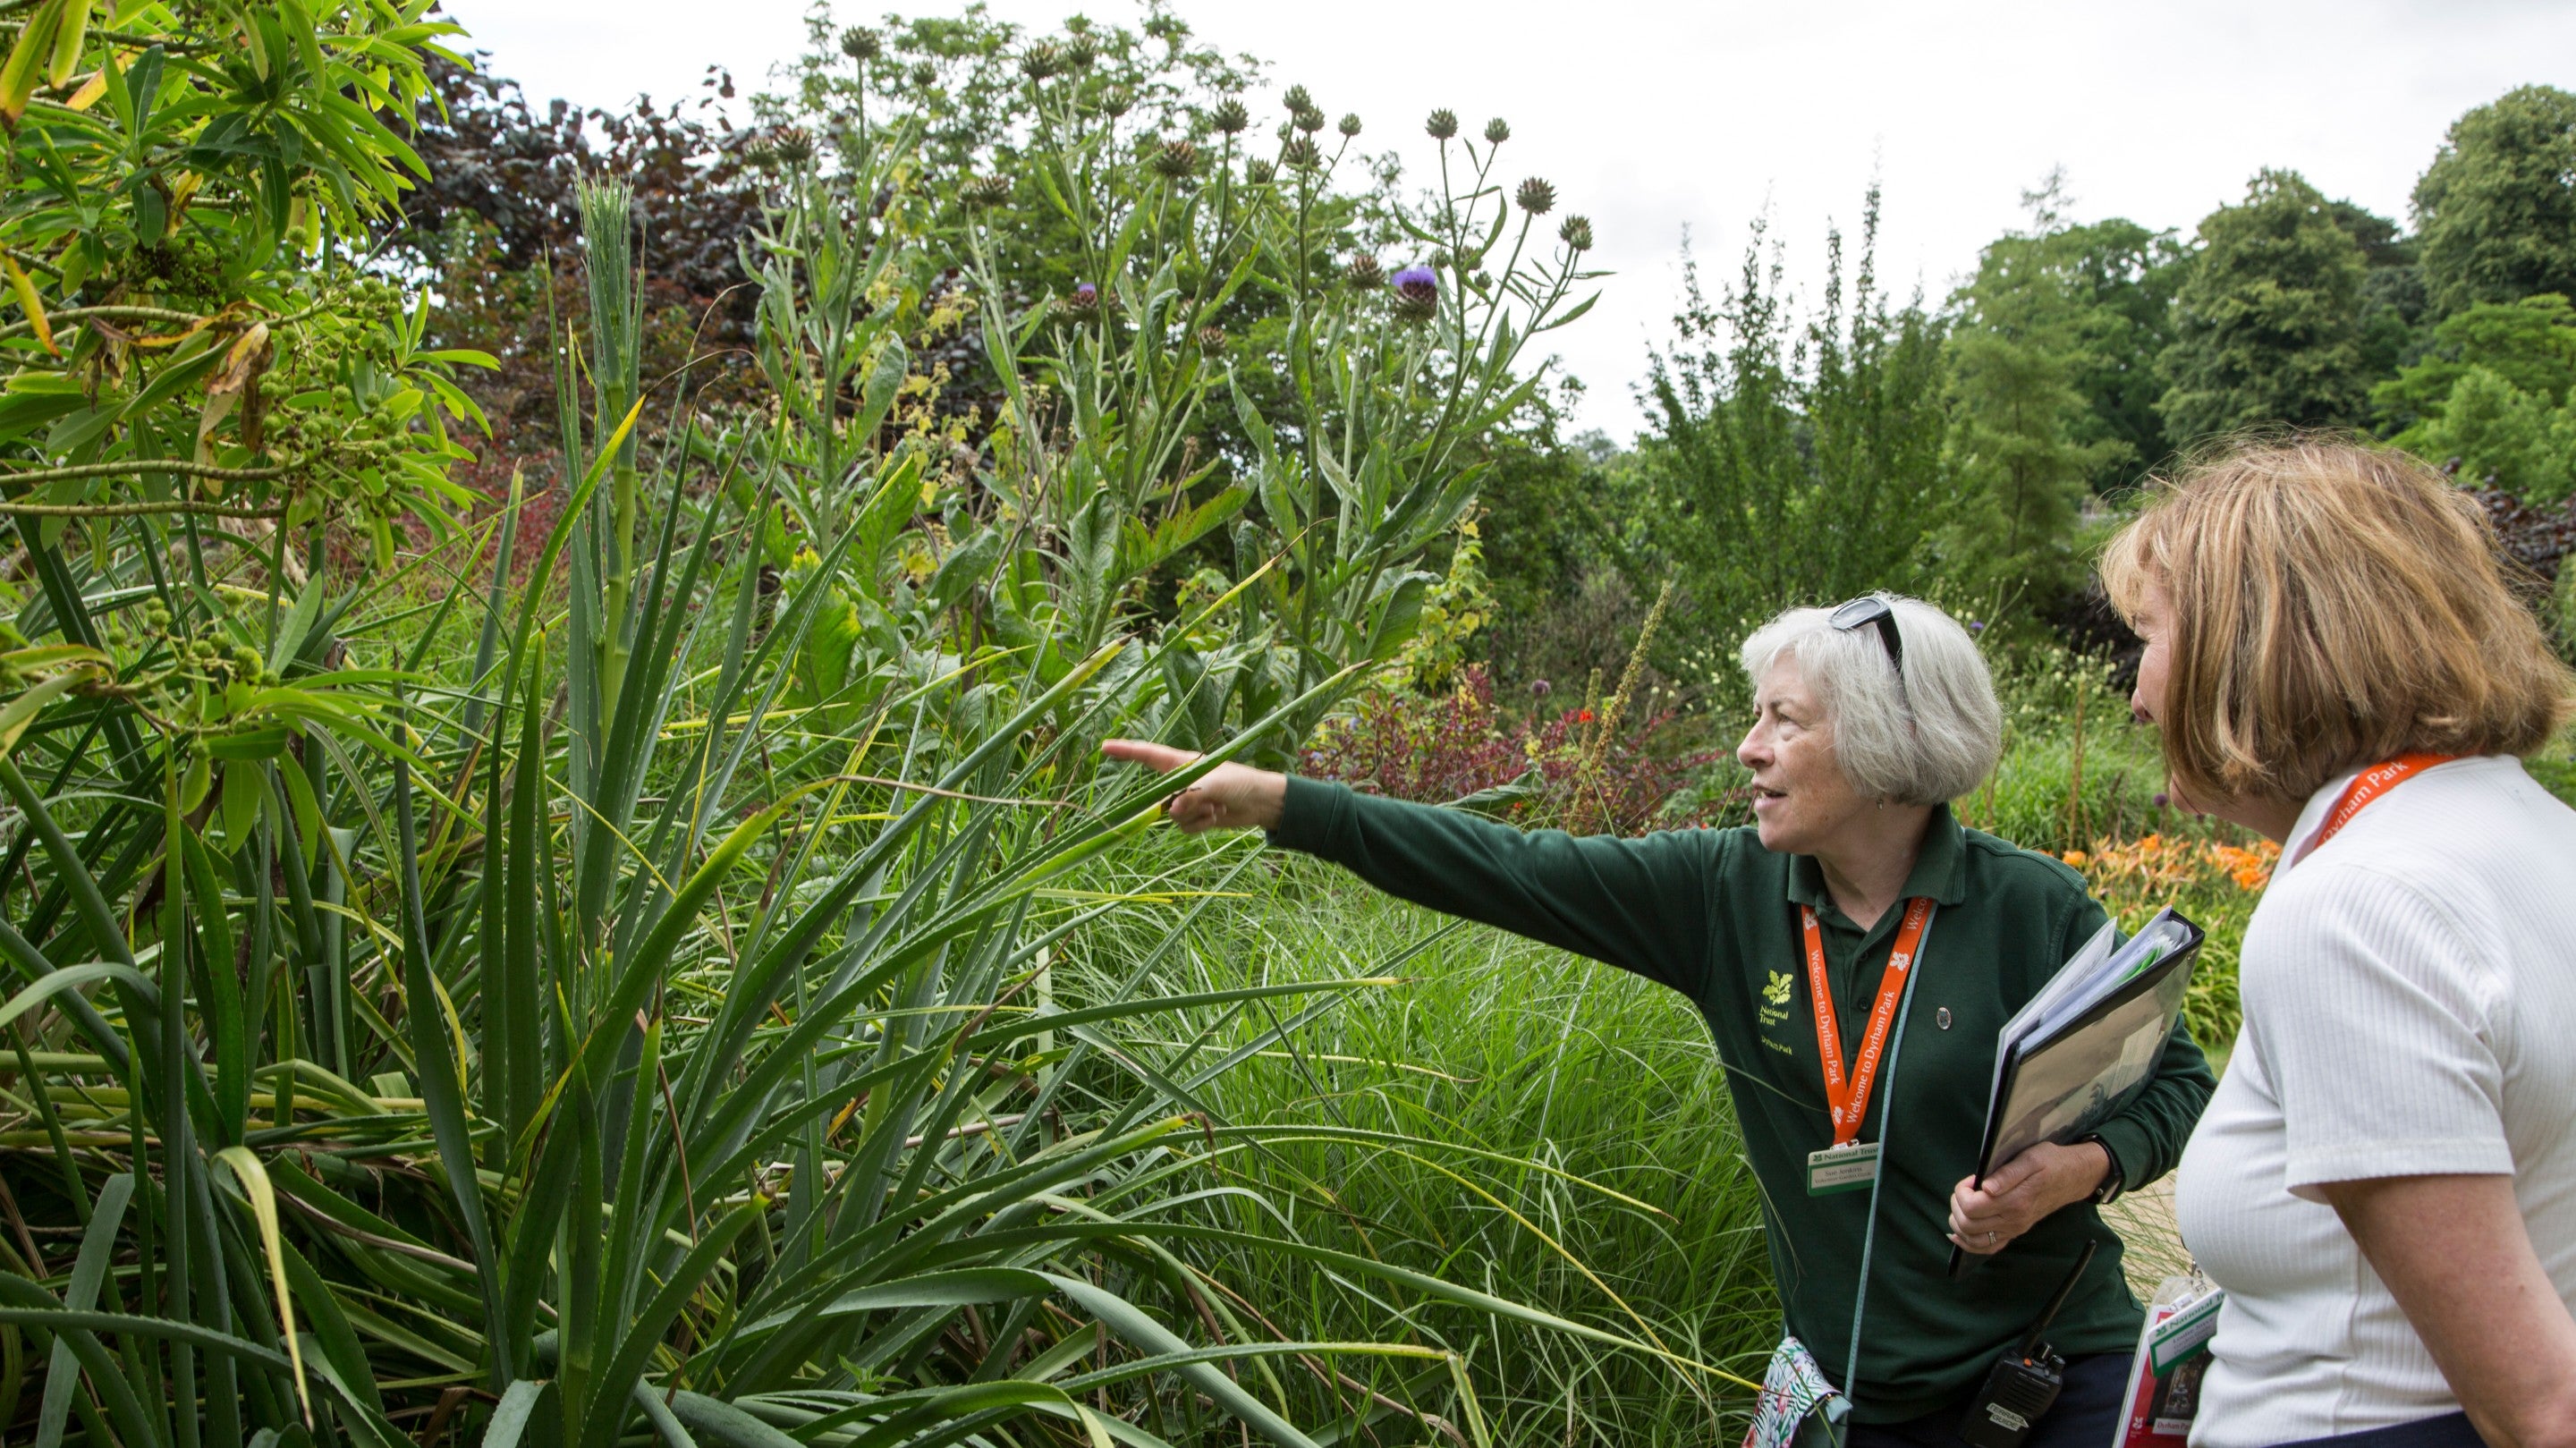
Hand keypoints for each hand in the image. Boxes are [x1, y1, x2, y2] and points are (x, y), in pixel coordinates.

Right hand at [1100, 740, 1287, 833]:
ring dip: (1195, 815)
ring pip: (1173, 816)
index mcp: (1181, 763)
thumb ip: (1191, 796)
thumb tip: (1170, 811)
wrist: (1261, 802)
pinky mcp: (1195, 816)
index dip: (1126, 751)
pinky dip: (1201, 825)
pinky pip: (1185, 827)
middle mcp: (1180, 781)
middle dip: (1181, 804)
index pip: (1147, 755)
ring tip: (1217, 807)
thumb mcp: (1216, 784)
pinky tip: (1217, 816)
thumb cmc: (1240, 782)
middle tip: (1207, 801)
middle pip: (1160, 797)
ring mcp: (1186, 800)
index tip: (1105, 747)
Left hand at [1948, 1140, 2111, 1255]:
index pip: (1972, 1207)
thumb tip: (1986, 1187)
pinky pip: (1987, 1247)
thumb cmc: (2050, 1163)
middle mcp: (2014, 1220)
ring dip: (1959, 1224)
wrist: (2072, 1178)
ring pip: (1973, 1240)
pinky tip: (1959, 1232)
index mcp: (2016, 1201)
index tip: (1971, 1180)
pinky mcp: (2015, 1232)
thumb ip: (2006, 1174)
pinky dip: (1968, 1242)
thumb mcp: (2030, 1158)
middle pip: (1968, 1225)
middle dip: (1957, 1205)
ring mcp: (2014, 1229)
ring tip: (1962, 1205)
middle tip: (1964, 1190)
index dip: (1962, 1192)